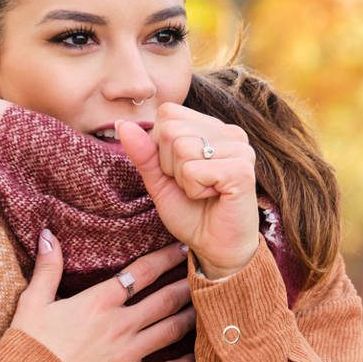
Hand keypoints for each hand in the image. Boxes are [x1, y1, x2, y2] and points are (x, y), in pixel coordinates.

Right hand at [9, 229, 195, 361]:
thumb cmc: (29, 345)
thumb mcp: (33, 301)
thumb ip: (48, 267)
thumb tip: (47, 233)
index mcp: (99, 301)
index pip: (141, 272)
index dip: (165, 258)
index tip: (183, 248)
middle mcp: (120, 324)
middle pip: (165, 299)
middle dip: (188, 285)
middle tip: (208, 274)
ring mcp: (129, 353)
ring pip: (171, 330)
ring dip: (191, 317)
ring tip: (207, 307)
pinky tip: (199, 355)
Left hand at [116, 103, 258, 278]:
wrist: (216, 248)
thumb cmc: (192, 213)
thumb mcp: (159, 180)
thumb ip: (143, 152)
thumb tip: (120, 124)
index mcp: (212, 127)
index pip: (167, 113)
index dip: (161, 147)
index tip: (182, 171)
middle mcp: (230, 132)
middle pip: (170, 130)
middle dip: (170, 165)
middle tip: (193, 185)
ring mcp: (240, 149)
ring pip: (181, 148)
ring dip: (183, 180)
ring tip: (203, 191)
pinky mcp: (242, 170)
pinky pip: (194, 170)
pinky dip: (195, 190)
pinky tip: (213, 197)